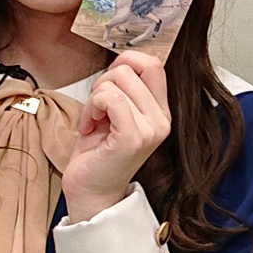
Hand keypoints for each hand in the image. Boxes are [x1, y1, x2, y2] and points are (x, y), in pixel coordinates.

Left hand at [63, 50, 170, 222]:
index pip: (153, 63)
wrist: (91, 191)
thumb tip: (122, 60)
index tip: (108, 86)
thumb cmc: (98, 154)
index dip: (124, 64)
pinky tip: (91, 126)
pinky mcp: (133, 138)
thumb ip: (124, 87)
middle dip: (104, 81)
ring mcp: (150, 129)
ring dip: (95, 98)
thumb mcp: (116, 112)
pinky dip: (93, 107)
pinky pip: (111, 99)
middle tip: (98, 108)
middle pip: (131, 67)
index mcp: (160, 110)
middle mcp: (161, 119)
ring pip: (117, 81)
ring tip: (95, 120)